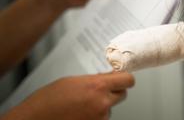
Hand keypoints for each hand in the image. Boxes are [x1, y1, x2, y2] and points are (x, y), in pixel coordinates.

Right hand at [4, 72, 134, 119]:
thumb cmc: (47, 100)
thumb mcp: (73, 81)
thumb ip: (94, 79)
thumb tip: (108, 78)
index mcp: (97, 86)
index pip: (127, 80)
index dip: (124, 78)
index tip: (122, 77)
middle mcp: (102, 103)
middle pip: (122, 94)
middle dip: (114, 91)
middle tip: (100, 91)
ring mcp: (99, 118)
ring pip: (110, 108)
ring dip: (102, 105)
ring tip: (81, 104)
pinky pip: (101, 118)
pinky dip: (94, 116)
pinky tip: (80, 113)